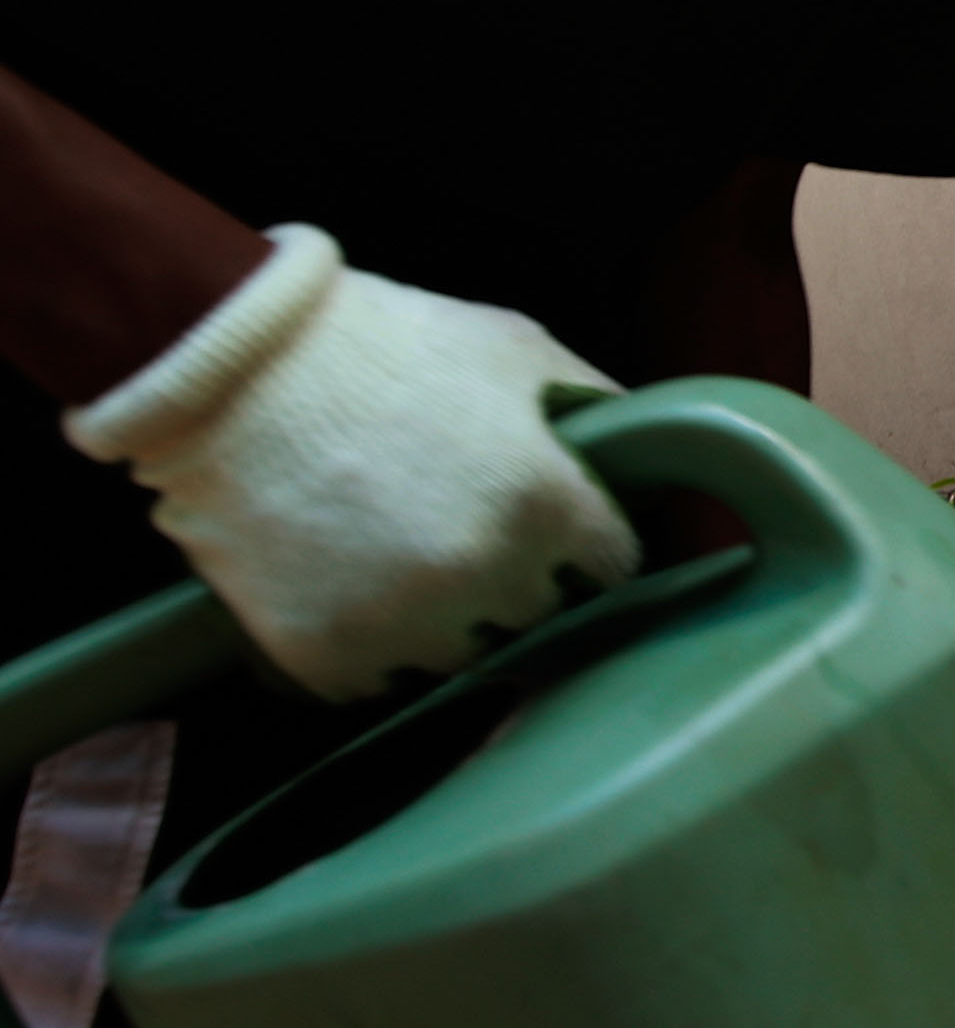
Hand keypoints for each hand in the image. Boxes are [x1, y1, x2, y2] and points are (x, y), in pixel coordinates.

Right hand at [63, 226, 641, 699]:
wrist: (231, 370)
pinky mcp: (329, 655)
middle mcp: (487, 575)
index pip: (616, 568)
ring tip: (408, 555)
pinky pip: (381, 681)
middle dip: (523, 582)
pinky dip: (374, 647)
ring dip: (449, 620)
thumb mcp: (517, 349)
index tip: (567, 536)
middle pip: (543, 617)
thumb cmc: (386, 345)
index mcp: (548, 502)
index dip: (591, 547)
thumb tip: (649, 448)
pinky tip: (355, 584)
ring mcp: (406, 623)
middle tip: (473, 535)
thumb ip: (595, 404)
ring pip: (465, 657)